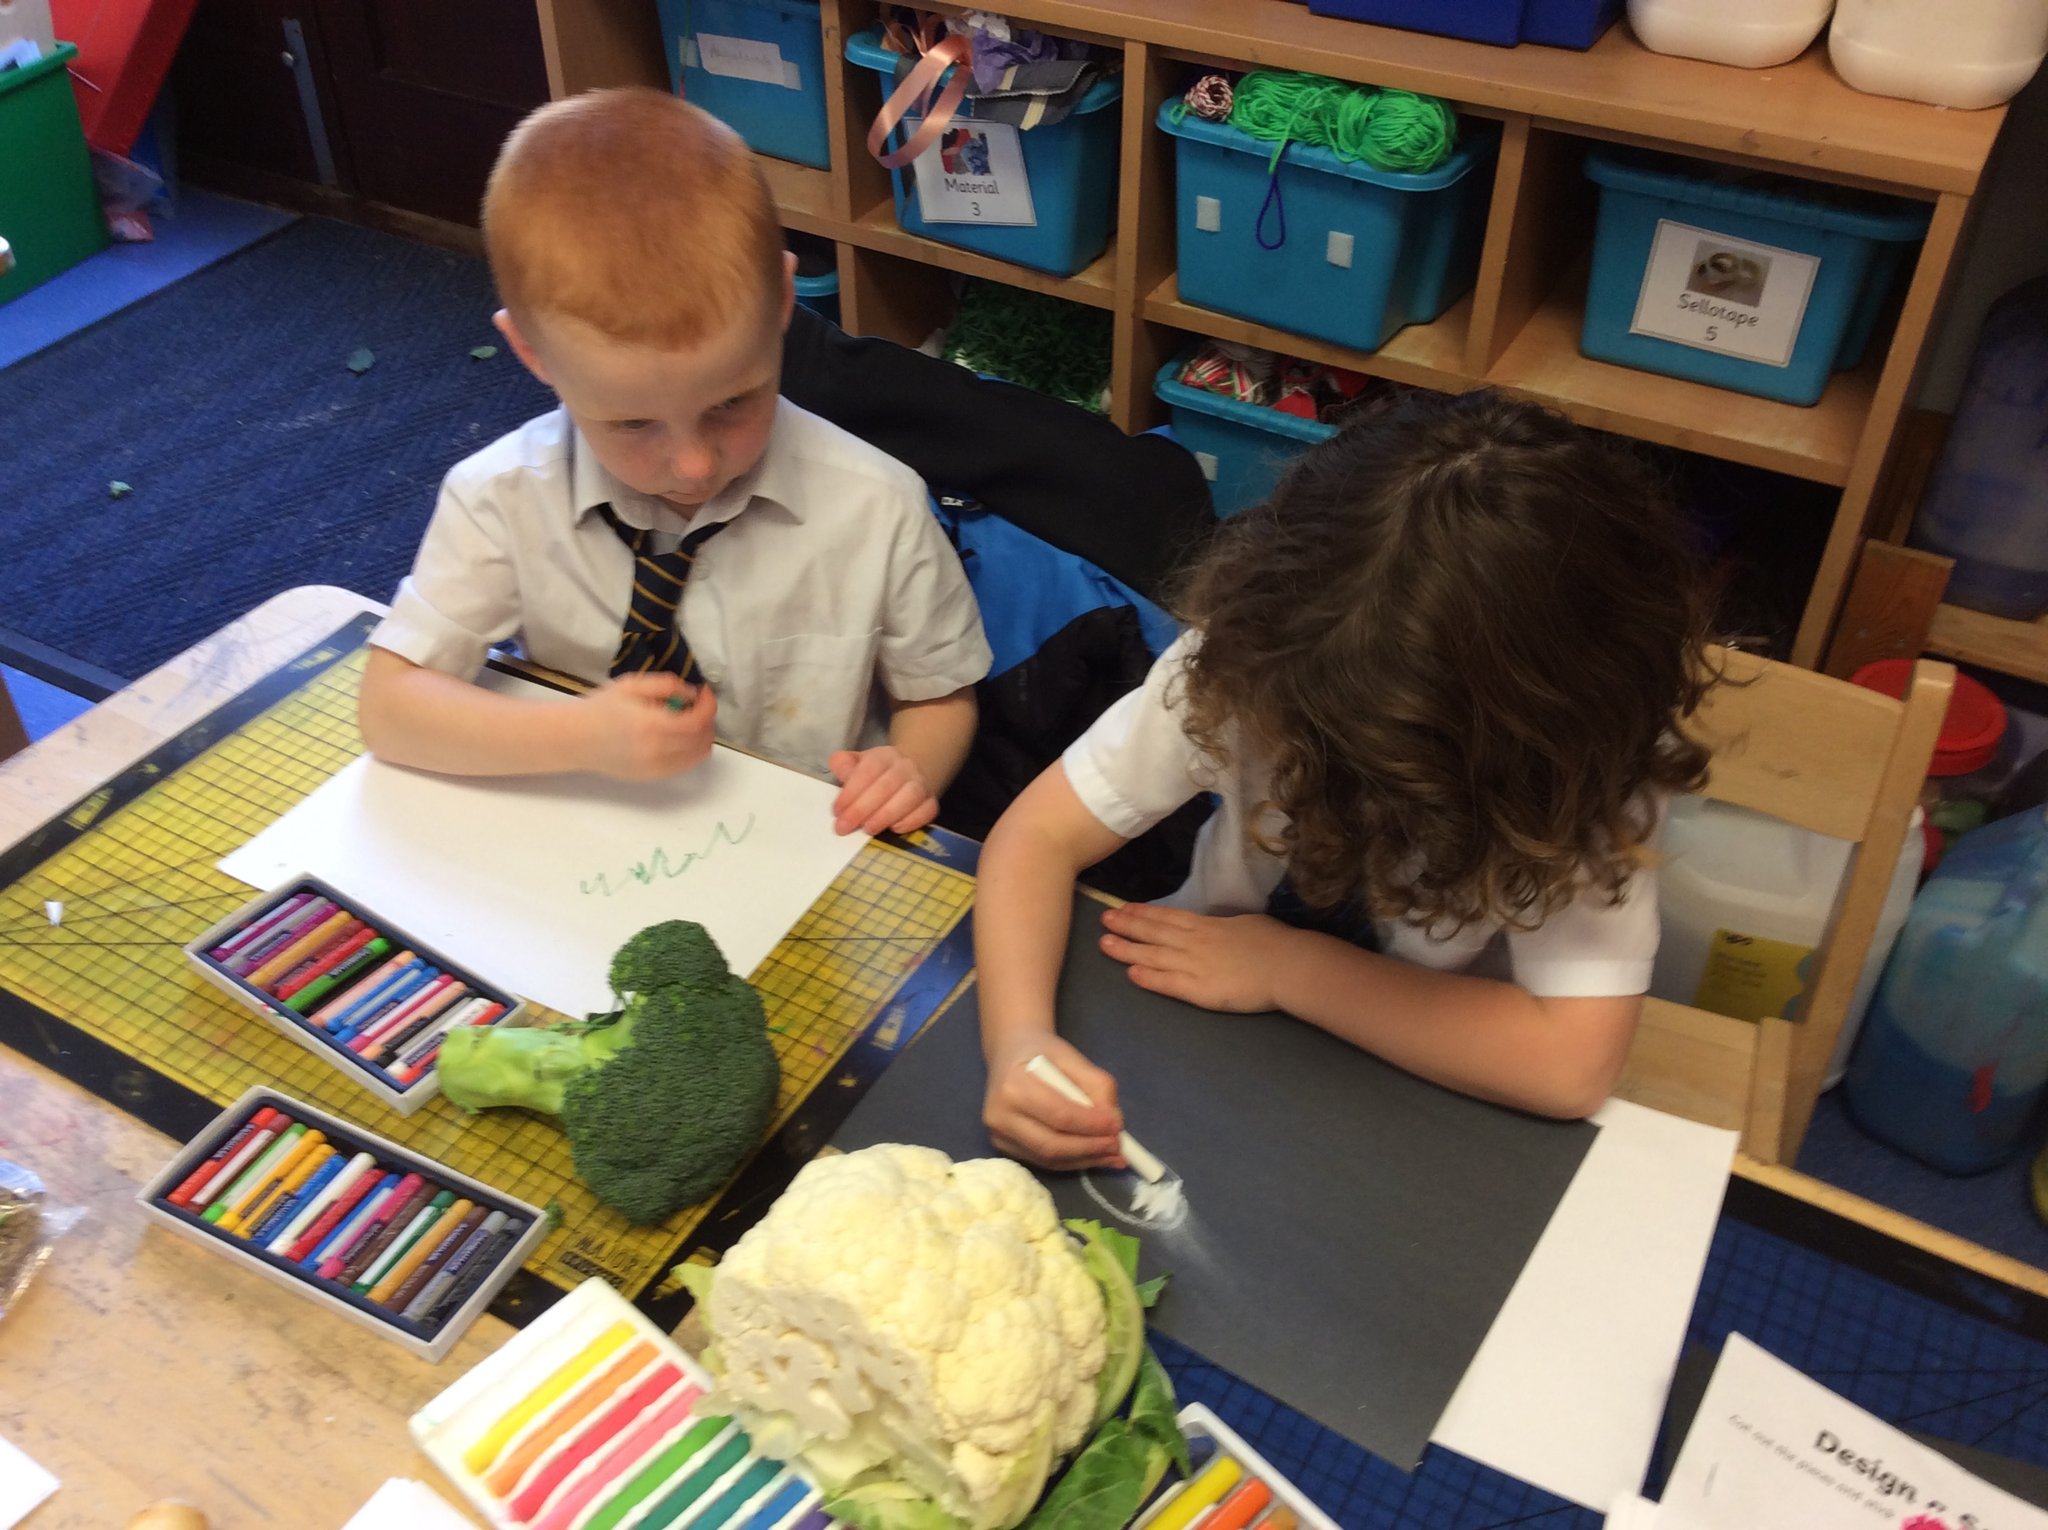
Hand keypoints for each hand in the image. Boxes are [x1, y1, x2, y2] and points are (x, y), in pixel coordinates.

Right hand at [578, 673, 717, 779]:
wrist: (576, 738)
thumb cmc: (602, 708)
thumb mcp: (632, 684)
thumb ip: (666, 685)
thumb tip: (692, 694)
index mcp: (652, 725)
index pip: (697, 721)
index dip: (708, 705)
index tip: (704, 692)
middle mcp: (657, 750)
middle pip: (702, 738)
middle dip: (707, 718)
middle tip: (695, 704)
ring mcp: (656, 768)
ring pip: (698, 754)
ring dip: (702, 735)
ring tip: (687, 720)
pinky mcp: (652, 777)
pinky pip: (685, 765)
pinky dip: (691, 749)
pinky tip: (677, 736)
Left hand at [827, 746, 938, 835]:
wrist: (909, 774)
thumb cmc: (876, 775)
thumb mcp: (857, 763)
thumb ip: (844, 764)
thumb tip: (839, 766)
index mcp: (884, 756)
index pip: (869, 769)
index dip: (852, 791)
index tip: (837, 811)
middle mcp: (905, 767)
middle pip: (887, 785)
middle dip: (863, 808)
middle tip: (845, 827)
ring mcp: (922, 784)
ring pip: (910, 796)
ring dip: (886, 815)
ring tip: (868, 829)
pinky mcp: (932, 802)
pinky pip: (927, 810)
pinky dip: (911, 821)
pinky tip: (894, 829)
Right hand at [982, 1030, 1124, 1170]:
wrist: (1008, 1055)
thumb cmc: (1041, 1052)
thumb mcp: (1072, 1057)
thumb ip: (1096, 1085)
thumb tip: (1114, 1123)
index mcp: (1013, 1085)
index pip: (1058, 1114)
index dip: (1091, 1125)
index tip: (1117, 1126)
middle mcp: (1000, 1115)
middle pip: (1051, 1145)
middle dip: (1090, 1148)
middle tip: (1118, 1146)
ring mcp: (999, 1136)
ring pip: (1049, 1159)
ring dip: (1086, 1160)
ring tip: (1113, 1155)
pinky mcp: (1005, 1148)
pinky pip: (1045, 1162)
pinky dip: (1074, 1162)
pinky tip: (1096, 1157)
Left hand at [1098, 904, 1293, 1011]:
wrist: (1288, 964)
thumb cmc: (1274, 942)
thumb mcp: (1244, 923)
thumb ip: (1223, 926)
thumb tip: (1216, 926)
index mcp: (1206, 924)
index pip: (1167, 916)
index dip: (1143, 913)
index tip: (1123, 909)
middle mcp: (1194, 942)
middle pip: (1153, 932)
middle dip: (1127, 926)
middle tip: (1104, 920)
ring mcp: (1195, 965)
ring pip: (1153, 955)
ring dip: (1128, 950)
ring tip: (1106, 944)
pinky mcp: (1200, 990)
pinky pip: (1168, 983)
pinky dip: (1148, 978)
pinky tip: (1131, 974)